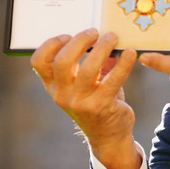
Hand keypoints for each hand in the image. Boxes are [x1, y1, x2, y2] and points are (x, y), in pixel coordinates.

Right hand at [30, 29, 140, 168]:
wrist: (108, 135)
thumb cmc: (95, 102)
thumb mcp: (83, 85)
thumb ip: (85, 63)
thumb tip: (100, 35)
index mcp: (53, 87)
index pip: (38, 62)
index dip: (51, 44)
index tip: (67, 35)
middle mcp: (62, 95)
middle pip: (62, 61)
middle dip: (79, 41)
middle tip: (94, 32)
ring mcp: (81, 102)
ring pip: (88, 68)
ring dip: (102, 48)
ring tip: (112, 38)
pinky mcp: (102, 105)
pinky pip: (113, 79)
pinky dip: (124, 63)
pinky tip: (131, 54)